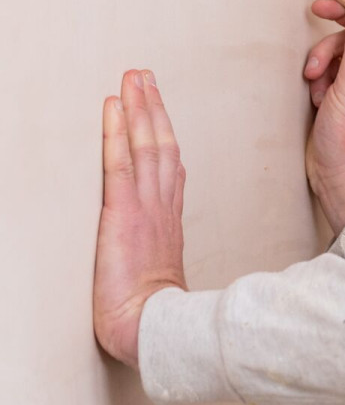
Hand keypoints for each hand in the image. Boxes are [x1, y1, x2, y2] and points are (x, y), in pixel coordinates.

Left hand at [94, 70, 187, 367]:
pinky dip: (117, 132)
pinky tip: (114, 107)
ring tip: (134, 78)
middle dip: (154, 107)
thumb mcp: (163, 278)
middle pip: (162, 144)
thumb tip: (159, 259)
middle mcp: (162, 205)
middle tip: (145, 76)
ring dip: (140, 107)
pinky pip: (119, 163)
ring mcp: (145, 206)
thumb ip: (163, 258)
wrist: (153, 327)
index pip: (170, 166)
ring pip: (146, 144)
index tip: (159, 108)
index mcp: (170, 220)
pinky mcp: (123, 212)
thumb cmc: (157, 313)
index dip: (165, 132)